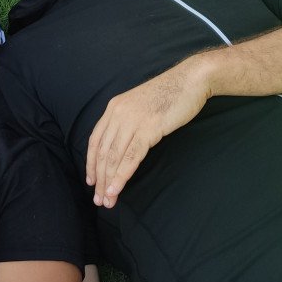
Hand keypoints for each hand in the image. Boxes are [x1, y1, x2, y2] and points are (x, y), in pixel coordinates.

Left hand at [85, 57, 211, 208]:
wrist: (190, 80)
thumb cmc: (169, 94)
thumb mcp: (141, 105)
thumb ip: (128, 121)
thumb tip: (122, 146)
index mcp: (114, 107)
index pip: (95, 140)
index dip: (91, 163)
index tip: (91, 181)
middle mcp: (118, 113)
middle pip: (102, 152)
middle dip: (99, 179)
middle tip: (99, 200)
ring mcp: (132, 120)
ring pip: (114, 157)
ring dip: (108, 182)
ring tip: (107, 201)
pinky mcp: (148, 128)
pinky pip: (130, 157)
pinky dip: (121, 175)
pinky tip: (117, 189)